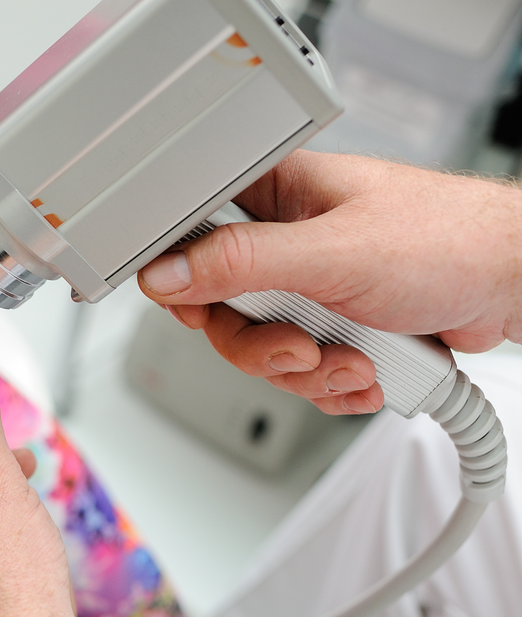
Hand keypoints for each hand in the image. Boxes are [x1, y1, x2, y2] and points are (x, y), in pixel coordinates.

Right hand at [138, 150, 521, 414]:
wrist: (513, 286)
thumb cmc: (449, 242)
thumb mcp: (331, 251)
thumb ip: (240, 262)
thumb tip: (168, 274)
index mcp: (276, 195)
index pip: (192, 236)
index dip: (187, 284)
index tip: (203, 313)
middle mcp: (287, 240)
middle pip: (222, 311)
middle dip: (265, 346)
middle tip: (302, 345)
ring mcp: (311, 287)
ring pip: (262, 349)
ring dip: (308, 370)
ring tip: (354, 358)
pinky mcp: (336, 326)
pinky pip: (302, 370)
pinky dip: (333, 383)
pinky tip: (367, 368)